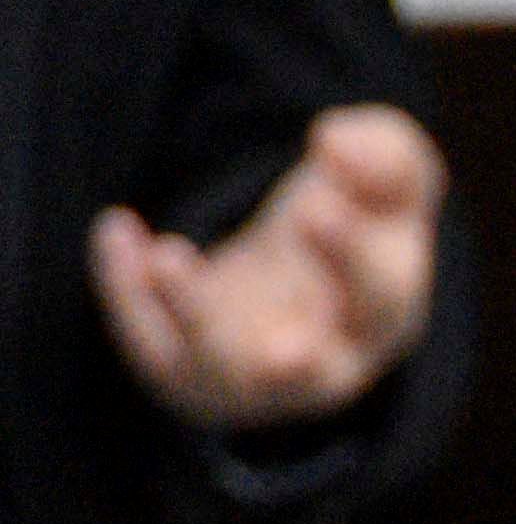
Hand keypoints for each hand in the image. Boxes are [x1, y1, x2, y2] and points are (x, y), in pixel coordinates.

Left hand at [89, 104, 443, 429]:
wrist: (293, 302)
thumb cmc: (350, 229)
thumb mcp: (386, 183)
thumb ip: (385, 154)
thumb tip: (338, 144)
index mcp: (382, 315)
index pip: (378, 295)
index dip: (349, 254)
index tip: (316, 203)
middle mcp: (325, 363)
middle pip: (314, 369)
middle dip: (292, 340)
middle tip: (256, 282)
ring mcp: (251, 378)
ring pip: (222, 372)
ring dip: (194, 316)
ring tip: (169, 255)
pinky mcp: (190, 374)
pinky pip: (154, 347)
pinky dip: (130, 294)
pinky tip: (121, 231)